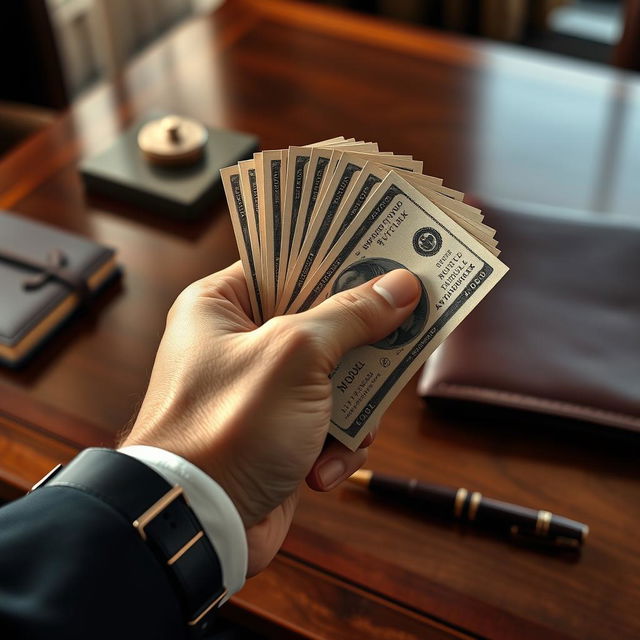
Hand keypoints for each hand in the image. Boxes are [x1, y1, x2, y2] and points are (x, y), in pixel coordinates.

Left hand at [122, 262, 419, 574]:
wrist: (198, 525)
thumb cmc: (230, 425)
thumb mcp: (296, 355)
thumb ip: (351, 316)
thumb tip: (401, 287)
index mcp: (221, 306)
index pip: (288, 263)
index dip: (339, 261)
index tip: (388, 259)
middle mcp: (238, 343)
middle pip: (322, 320)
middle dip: (361, 341)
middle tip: (405, 333)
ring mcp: (260, 391)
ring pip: (335, 375)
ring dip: (353, 407)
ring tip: (348, 432)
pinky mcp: (278, 432)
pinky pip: (328, 422)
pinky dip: (335, 447)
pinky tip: (319, 471)